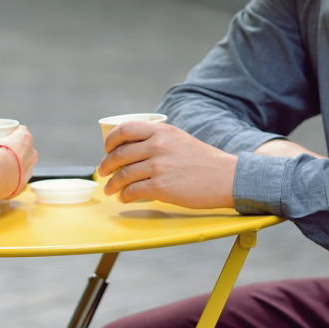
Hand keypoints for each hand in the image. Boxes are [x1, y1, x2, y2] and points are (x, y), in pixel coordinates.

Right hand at [0, 125, 38, 194]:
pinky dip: (14, 180)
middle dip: (16, 149)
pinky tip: (6, 181)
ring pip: (26, 164)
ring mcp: (30, 168)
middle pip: (25, 147)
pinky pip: (21, 180)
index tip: (4, 136)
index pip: (21, 131)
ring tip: (4, 168)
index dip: (14, 133)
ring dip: (17, 164)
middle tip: (1, 153)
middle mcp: (30, 152)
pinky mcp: (25, 183)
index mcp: (23, 138)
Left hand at [98, 122, 236, 207]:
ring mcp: (159, 166)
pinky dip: (125, 196)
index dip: (110, 140)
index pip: (125, 130)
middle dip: (106, 165)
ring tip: (109, 189)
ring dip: (112, 184)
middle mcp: (157, 146)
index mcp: (161, 131)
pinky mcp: (162, 187)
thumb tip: (134, 148)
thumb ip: (158, 139)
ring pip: (123, 175)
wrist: (226, 177)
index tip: (107, 149)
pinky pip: (134, 191)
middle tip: (102, 172)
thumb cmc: (204, 161)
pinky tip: (124, 198)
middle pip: (119, 154)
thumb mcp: (179, 139)